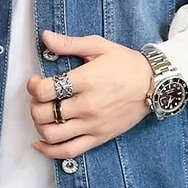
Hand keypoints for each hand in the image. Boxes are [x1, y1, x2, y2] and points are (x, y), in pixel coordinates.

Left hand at [27, 30, 152, 158]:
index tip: (36, 81)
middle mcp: (87, 106)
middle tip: (40, 98)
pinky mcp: (99, 138)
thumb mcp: (98, 46)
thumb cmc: (126, 63)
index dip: (33, 86)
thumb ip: (69, 44)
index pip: (45, 91)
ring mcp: (93, 125)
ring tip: (44, 115)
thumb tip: (45, 36)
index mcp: (85, 81)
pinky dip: (49, 151)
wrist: (154, 84)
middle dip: (34, 105)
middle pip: (44, 114)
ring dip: (39, 125)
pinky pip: (69, 151)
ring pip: (52, 135)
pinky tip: (40, 143)